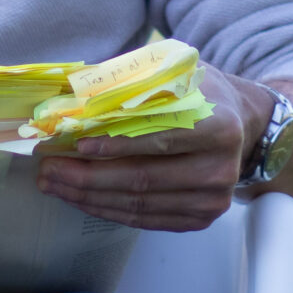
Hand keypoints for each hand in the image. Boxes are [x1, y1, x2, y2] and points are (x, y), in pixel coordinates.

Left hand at [34, 67, 268, 232]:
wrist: (242, 123)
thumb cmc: (201, 94)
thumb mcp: (175, 73)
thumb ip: (132, 83)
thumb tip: (74, 96)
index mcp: (219, 126)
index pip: (160, 139)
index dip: (115, 145)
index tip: (76, 145)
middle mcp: (221, 168)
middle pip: (143, 179)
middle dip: (87, 176)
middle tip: (49, 169)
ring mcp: (212, 200)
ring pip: (139, 204)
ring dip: (89, 196)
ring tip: (54, 183)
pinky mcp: (200, 219)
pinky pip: (145, 220)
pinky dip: (108, 208)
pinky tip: (81, 196)